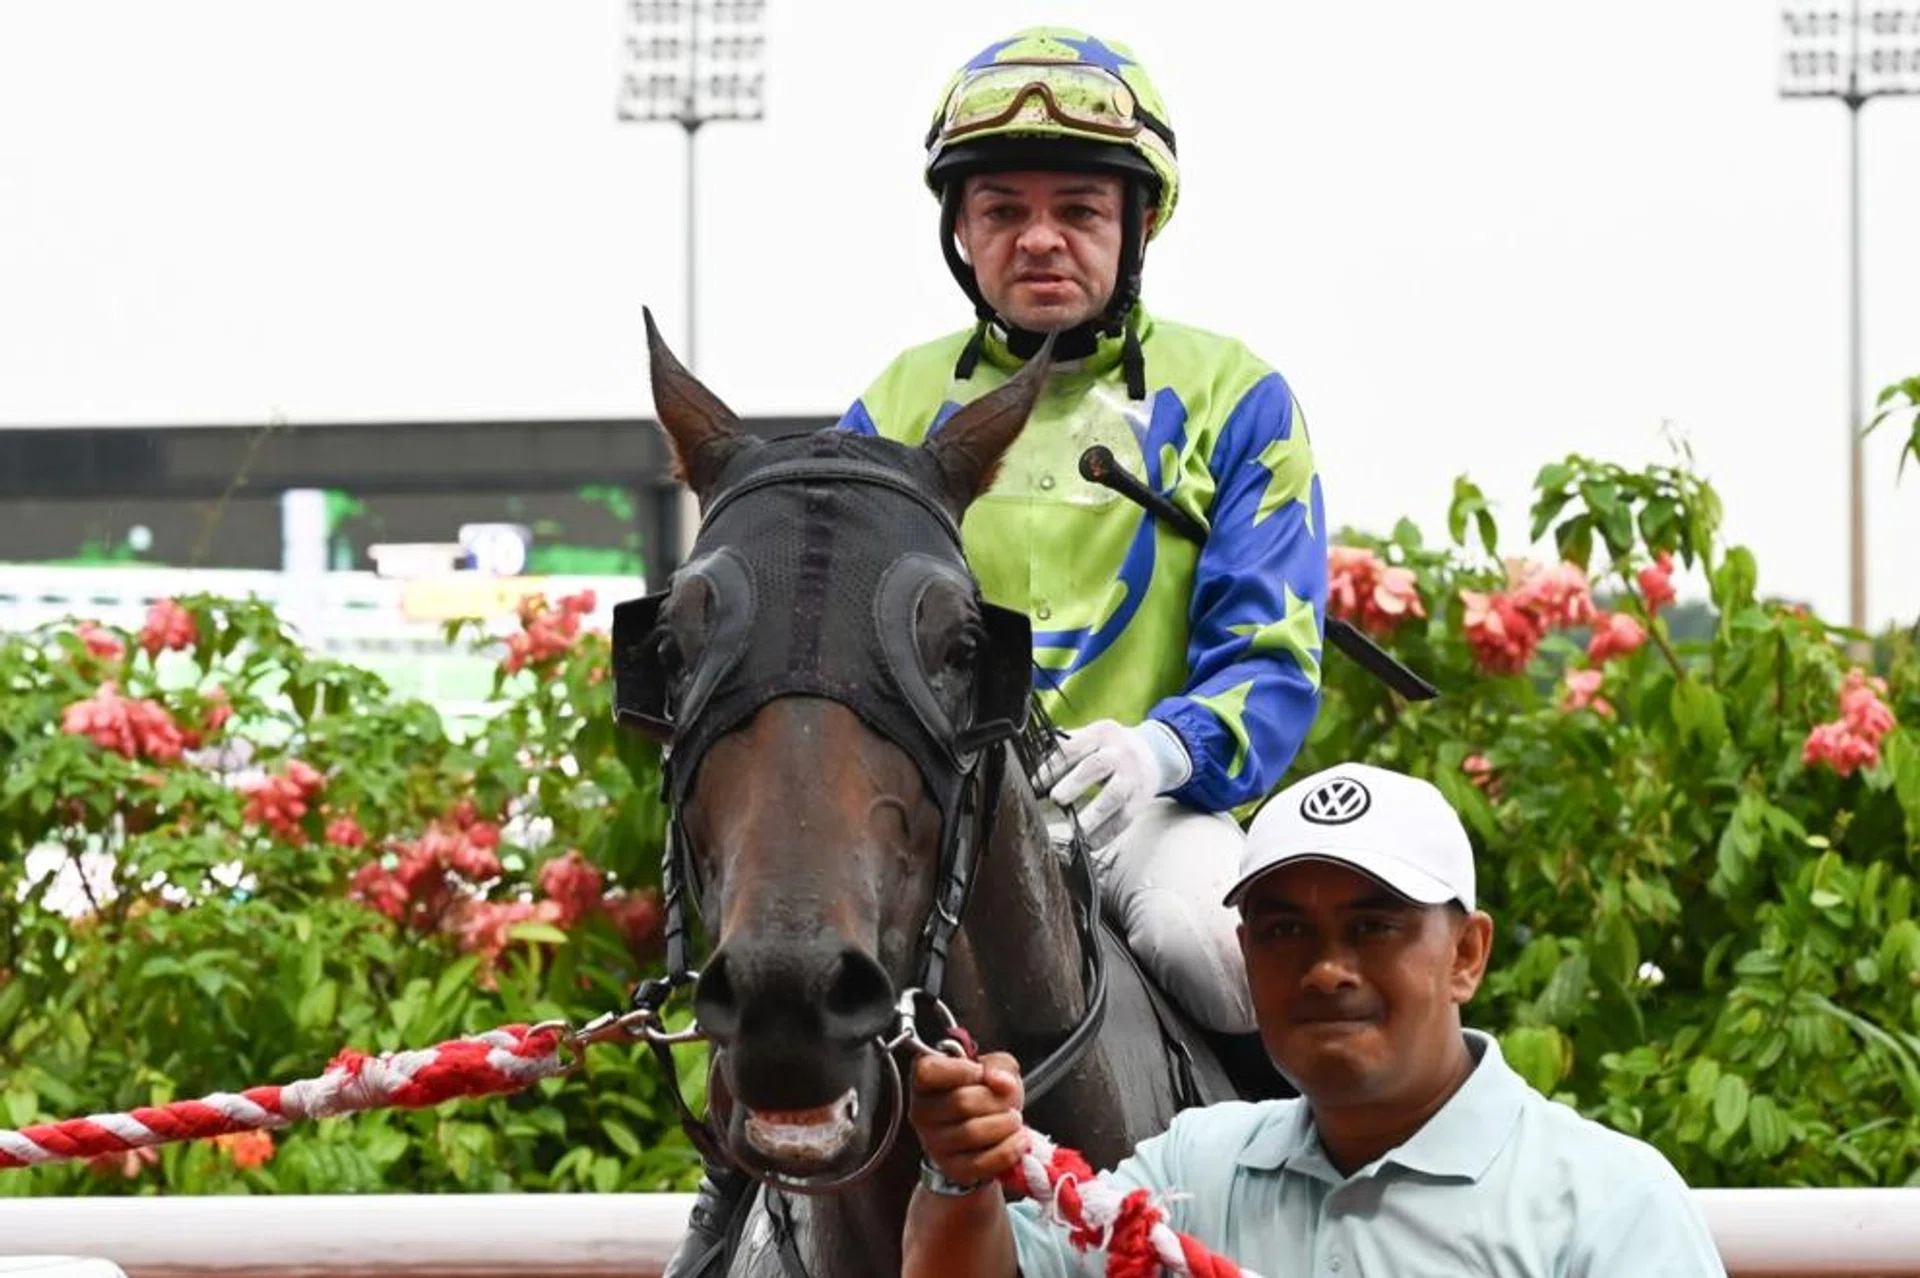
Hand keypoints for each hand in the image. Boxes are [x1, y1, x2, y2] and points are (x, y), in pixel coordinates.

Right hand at [908, 1051, 1025, 1189]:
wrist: (983, 1135)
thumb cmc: (983, 1095)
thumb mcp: (993, 1068)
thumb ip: (998, 1066)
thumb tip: (1000, 1081)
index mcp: (925, 1081)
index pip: (927, 1071)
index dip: (958, 1070)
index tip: (980, 1072)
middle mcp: (921, 1112)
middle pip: (961, 1102)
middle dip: (996, 1100)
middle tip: (1009, 1101)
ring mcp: (934, 1144)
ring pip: (973, 1132)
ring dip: (1005, 1124)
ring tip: (1015, 1120)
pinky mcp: (953, 1169)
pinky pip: (983, 1162)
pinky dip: (1009, 1149)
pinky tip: (1020, 1139)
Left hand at [1035, 719, 1191, 848]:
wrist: (1153, 754)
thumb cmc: (1109, 748)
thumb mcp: (1092, 737)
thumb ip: (1065, 748)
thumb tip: (1028, 766)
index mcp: (1101, 733)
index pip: (1073, 748)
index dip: (1053, 766)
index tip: (1035, 784)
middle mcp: (1119, 753)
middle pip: (1096, 766)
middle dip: (1074, 783)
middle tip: (1055, 799)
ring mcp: (1132, 777)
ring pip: (1113, 796)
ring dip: (1093, 815)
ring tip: (1075, 830)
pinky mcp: (1140, 800)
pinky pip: (1124, 819)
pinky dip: (1107, 833)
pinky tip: (1090, 843)